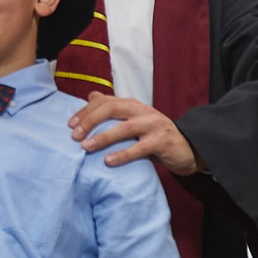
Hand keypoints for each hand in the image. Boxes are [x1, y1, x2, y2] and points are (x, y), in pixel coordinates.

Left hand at [71, 93, 198, 175]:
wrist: (187, 148)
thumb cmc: (154, 136)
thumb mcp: (134, 120)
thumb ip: (114, 109)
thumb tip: (91, 96)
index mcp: (133, 105)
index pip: (105, 102)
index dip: (86, 112)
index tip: (70, 125)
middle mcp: (142, 111)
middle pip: (112, 109)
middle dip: (90, 121)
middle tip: (75, 136)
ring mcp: (153, 124)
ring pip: (124, 128)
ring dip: (103, 137)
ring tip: (86, 147)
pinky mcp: (162, 141)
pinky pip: (140, 148)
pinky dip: (123, 154)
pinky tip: (108, 161)